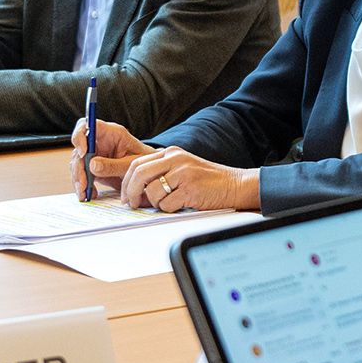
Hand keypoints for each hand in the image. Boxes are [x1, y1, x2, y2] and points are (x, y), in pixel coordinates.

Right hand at [70, 118, 154, 199]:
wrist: (149, 173)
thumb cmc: (145, 162)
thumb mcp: (132, 164)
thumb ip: (114, 165)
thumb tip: (92, 165)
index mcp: (110, 133)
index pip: (87, 125)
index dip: (80, 136)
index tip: (83, 153)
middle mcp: (99, 141)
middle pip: (79, 149)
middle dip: (78, 168)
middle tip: (83, 184)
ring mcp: (94, 154)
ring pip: (77, 163)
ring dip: (78, 179)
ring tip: (85, 193)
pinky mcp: (92, 167)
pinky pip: (82, 174)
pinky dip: (82, 186)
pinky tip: (89, 195)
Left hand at [119, 144, 258, 213]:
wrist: (235, 185)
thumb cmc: (208, 181)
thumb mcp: (182, 169)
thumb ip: (161, 174)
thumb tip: (136, 192)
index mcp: (171, 153)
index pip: (137, 163)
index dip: (126, 181)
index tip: (126, 195)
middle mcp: (176, 159)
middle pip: (139, 174)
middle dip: (131, 192)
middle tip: (132, 203)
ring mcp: (184, 173)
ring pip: (152, 192)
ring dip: (155, 203)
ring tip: (168, 204)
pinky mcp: (190, 188)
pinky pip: (167, 204)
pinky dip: (170, 209)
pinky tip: (181, 205)